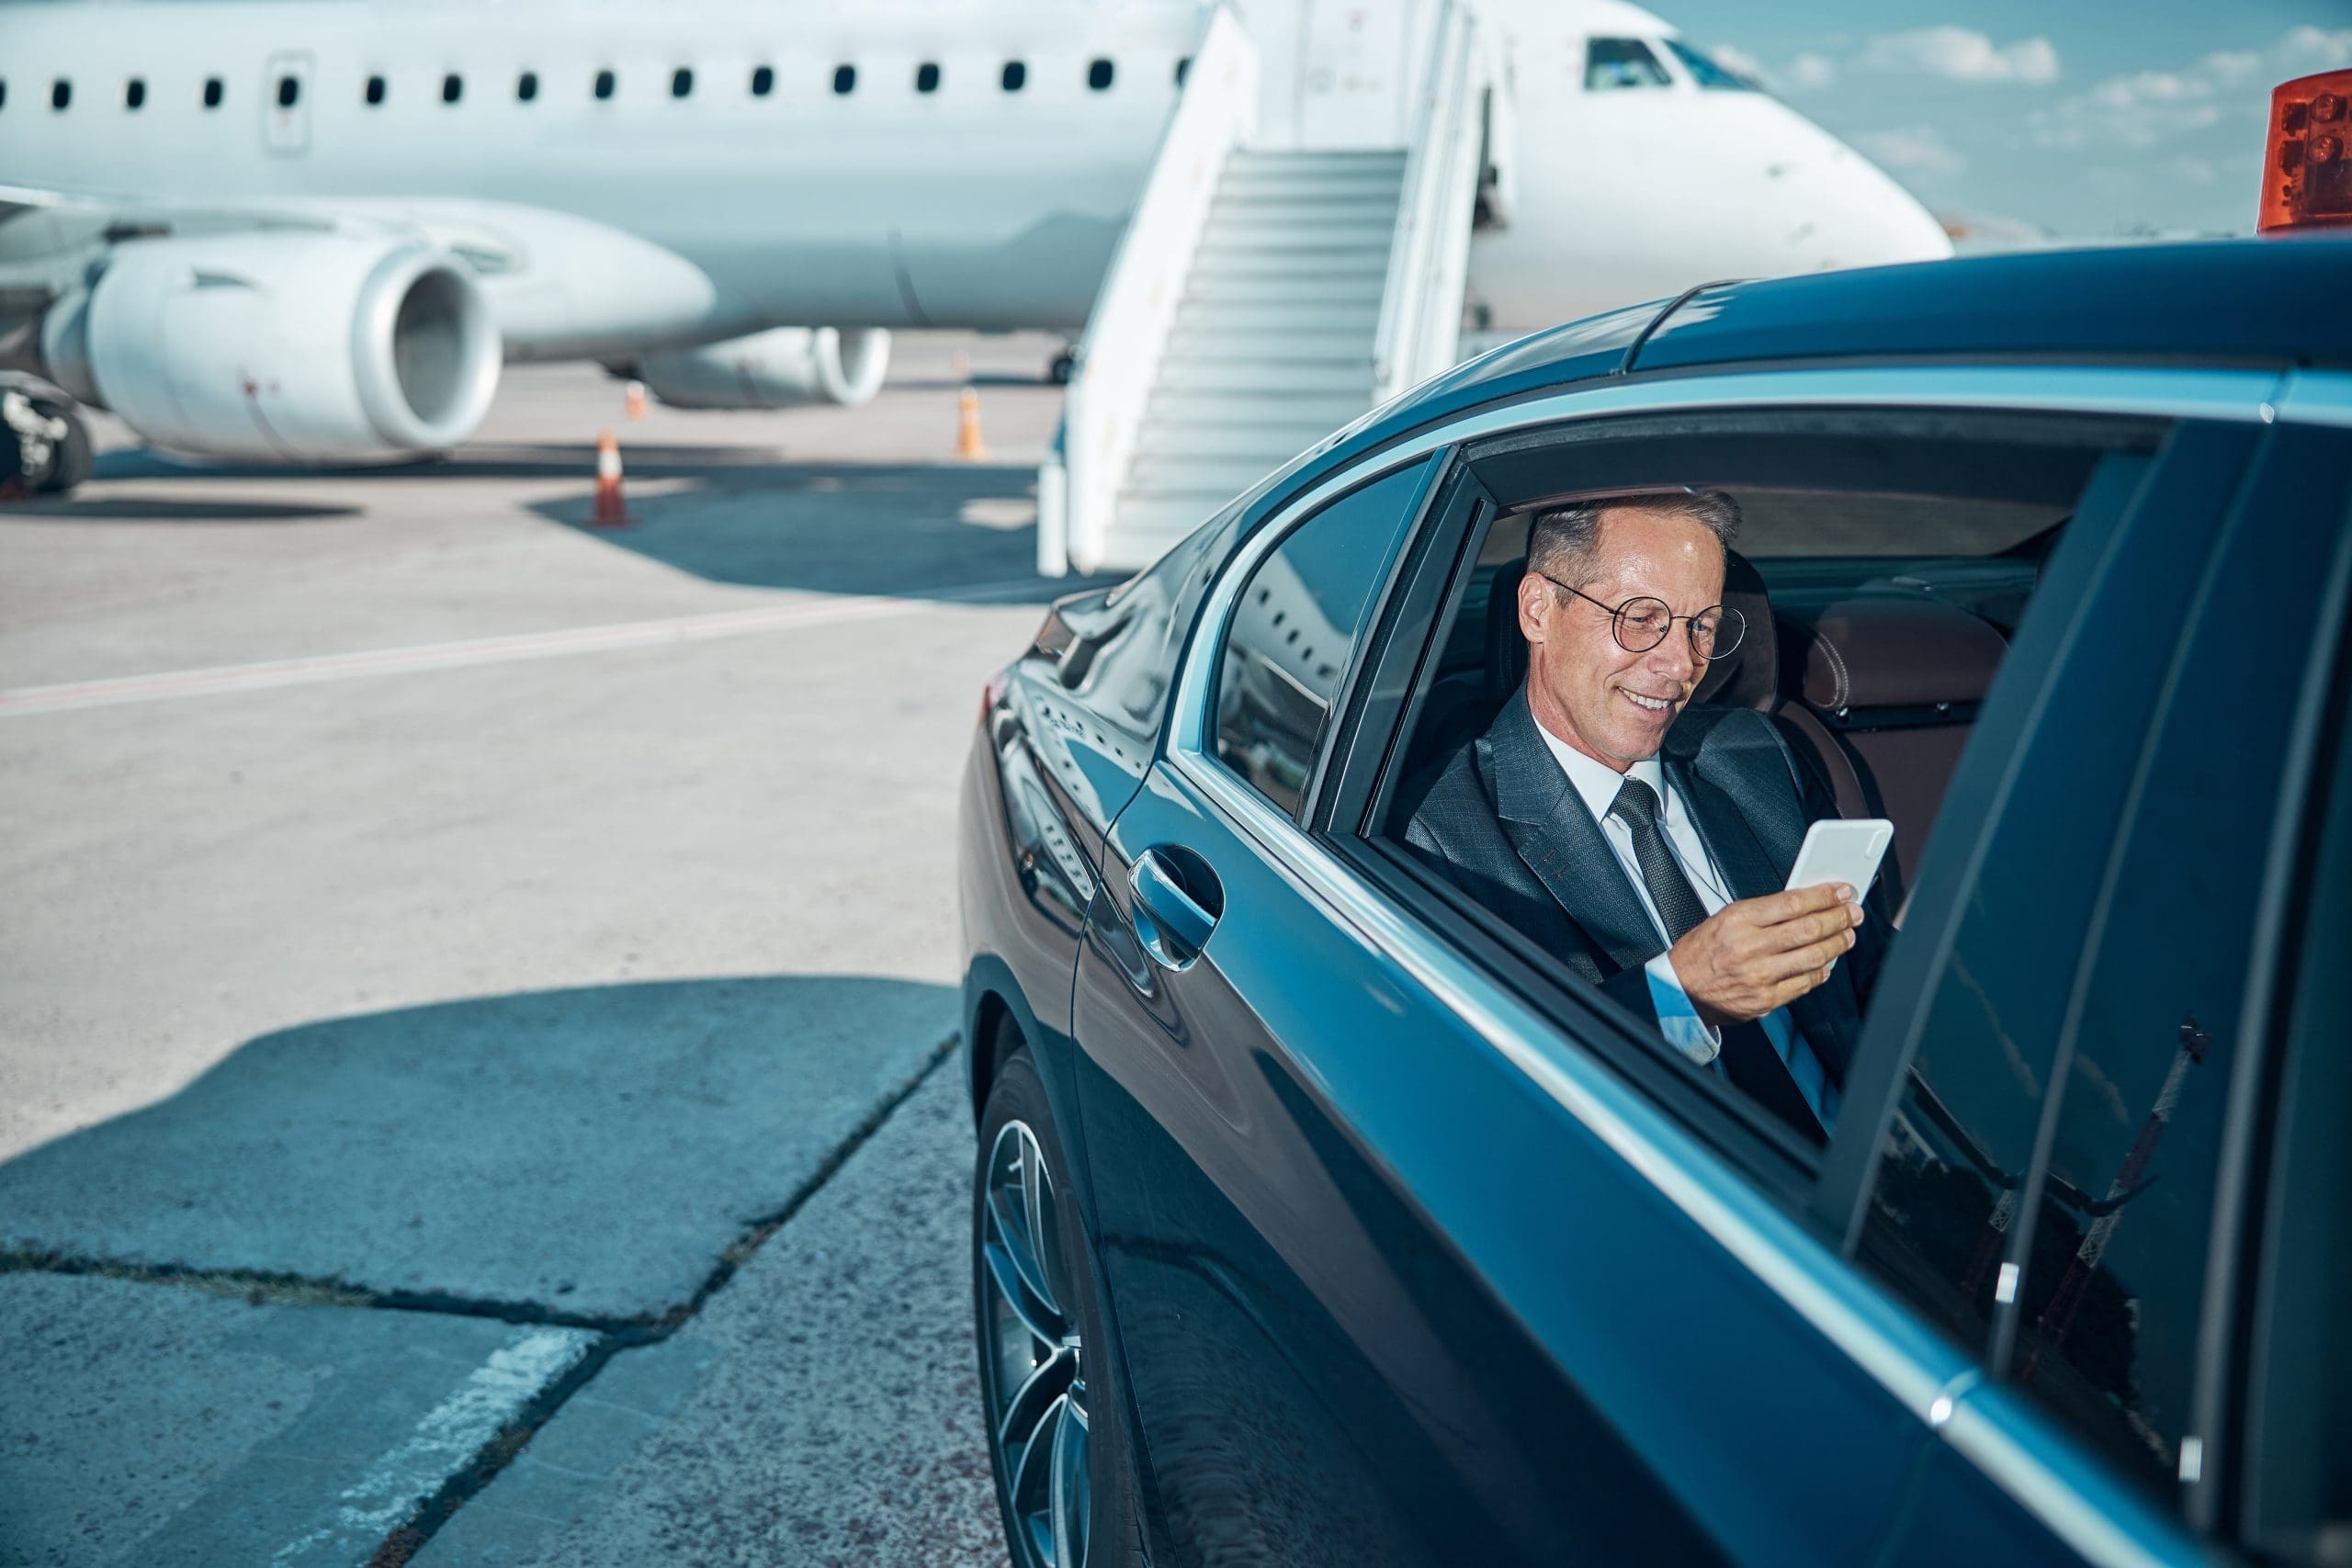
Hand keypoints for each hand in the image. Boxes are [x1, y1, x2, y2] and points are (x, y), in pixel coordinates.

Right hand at [1668, 883, 1863, 1029]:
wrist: (1679, 990)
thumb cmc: (1700, 953)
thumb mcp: (1725, 918)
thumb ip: (1763, 912)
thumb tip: (1804, 904)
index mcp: (1738, 920)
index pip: (1792, 903)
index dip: (1823, 896)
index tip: (1840, 891)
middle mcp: (1749, 947)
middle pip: (1809, 929)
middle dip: (1838, 919)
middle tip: (1852, 913)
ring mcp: (1759, 976)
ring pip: (1813, 957)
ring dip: (1837, 945)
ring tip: (1846, 936)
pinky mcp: (1765, 1000)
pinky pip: (1804, 984)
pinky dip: (1820, 972)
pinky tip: (1826, 964)